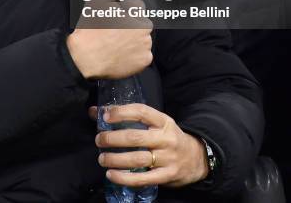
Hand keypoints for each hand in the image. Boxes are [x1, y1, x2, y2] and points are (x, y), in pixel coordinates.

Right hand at [66, 0, 152, 78]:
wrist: (85, 58)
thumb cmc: (91, 27)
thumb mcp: (100, 0)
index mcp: (136, 10)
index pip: (136, 6)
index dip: (122, 11)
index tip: (111, 18)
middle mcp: (145, 27)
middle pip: (141, 22)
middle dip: (130, 24)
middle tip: (112, 32)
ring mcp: (146, 45)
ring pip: (142, 38)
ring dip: (133, 39)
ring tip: (114, 43)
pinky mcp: (144, 61)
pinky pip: (143, 55)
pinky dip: (134, 55)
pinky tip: (120, 54)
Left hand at [90, 103, 208, 187]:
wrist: (197, 158)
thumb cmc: (168, 137)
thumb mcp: (155, 123)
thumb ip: (128, 118)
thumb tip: (94, 111)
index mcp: (163, 121)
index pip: (141, 112)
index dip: (122, 112)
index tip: (105, 116)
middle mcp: (166, 138)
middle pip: (136, 138)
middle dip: (113, 139)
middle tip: (98, 140)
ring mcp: (168, 158)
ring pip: (138, 159)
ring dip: (116, 159)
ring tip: (102, 158)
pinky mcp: (167, 176)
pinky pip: (143, 179)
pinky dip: (125, 178)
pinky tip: (111, 175)